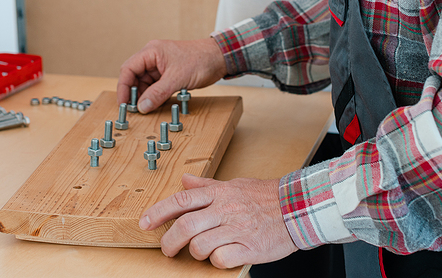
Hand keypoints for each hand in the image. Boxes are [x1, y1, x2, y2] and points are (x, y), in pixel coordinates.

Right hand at [118, 38, 226, 112]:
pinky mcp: (168, 73)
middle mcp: (153, 57)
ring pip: (145, 83)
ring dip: (145, 96)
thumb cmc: (201, 60)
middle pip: (135, 77)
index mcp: (151, 52)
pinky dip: (155, 95)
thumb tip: (142, 107)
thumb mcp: (177, 79)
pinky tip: (156, 104)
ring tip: (146, 109)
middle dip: (134, 93)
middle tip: (134, 109)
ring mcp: (160, 65)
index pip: (128, 69)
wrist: (220, 58)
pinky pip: (155, 86)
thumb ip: (158, 93)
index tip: (124, 103)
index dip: (123, 87)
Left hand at [140, 174, 297, 268]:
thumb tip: (184, 180)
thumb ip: (207, 186)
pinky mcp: (249, 247)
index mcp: (219, 194)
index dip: (159, 212)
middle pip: (185, 227)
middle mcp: (225, 210)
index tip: (145, 223)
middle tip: (167, 250)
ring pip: (200, 245)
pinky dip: (216, 261)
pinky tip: (220, 256)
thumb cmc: (264, 197)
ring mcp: (237, 229)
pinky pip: (221, 259)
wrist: (296, 207)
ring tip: (200, 252)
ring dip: (195, 253)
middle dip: (170, 242)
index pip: (181, 200)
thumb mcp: (233, 185)